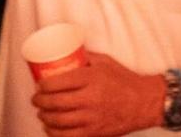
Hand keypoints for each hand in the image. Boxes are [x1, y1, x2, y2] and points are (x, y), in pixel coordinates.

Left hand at [31, 51, 159, 136]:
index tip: (39, 85)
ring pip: (58, 121)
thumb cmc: (125, 80)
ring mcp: (91, 118)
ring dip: (44, 117)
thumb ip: (86, 57)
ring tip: (41, 114)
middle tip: (36, 99)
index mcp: (90, 79)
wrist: (144, 102)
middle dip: (39, 101)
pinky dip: (54, 134)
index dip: (42, 86)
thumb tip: (67, 52)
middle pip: (54, 102)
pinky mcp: (94, 132)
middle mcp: (89, 98)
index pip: (57, 83)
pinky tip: (50, 129)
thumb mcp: (105, 62)